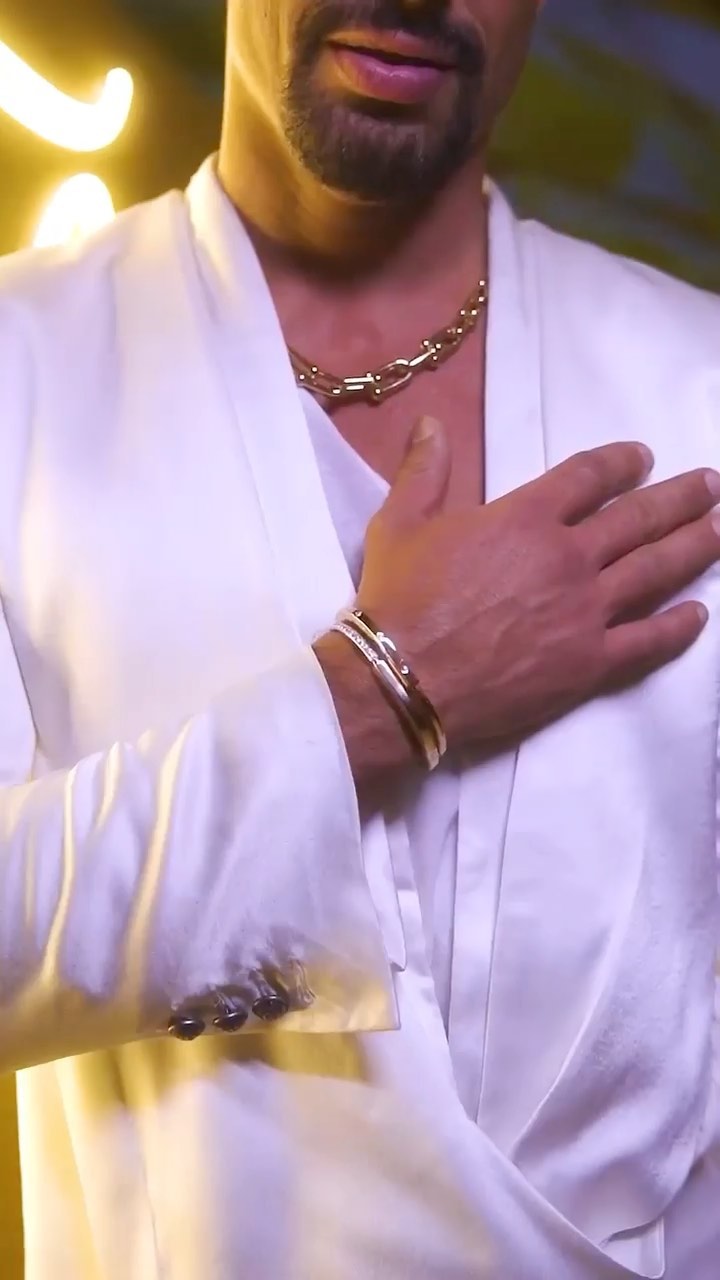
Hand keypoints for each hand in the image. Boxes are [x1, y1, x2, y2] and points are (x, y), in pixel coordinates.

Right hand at [355, 418, 719, 749]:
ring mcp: (586, 612)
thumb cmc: (399, 600)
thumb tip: (430, 423)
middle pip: (639, 518)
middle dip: (680, 499)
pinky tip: (698, 615)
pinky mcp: (589, 663)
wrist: (402, 679)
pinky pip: (647, 641)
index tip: (643, 459)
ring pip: (656, 571)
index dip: (622, 463)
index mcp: (527, 517)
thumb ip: (424, 471)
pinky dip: (678, 627)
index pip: (590, 476)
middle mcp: (568, 557)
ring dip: (694, 547)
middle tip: (711, 487)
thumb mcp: (400, 523)